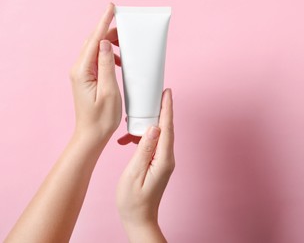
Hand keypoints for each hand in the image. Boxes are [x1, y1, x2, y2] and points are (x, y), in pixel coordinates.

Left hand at [70, 3, 121, 141]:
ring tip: (127, 45)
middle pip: (94, 42)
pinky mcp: (87, 78)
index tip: (111, 8)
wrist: (92, 135)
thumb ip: (107, 65)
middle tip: (126, 27)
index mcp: (83, 71)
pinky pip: (97, 60)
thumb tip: (106, 43)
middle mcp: (79, 69)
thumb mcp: (109, 90)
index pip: (94, 40)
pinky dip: (110, 56)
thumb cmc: (102, 118)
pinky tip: (121, 62)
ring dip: (111, 44)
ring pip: (96, 50)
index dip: (104, 22)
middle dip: (109, 31)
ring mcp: (82, 73)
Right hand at [116, 88, 174, 241]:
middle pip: (166, 128)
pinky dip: (142, 138)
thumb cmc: (133, 201)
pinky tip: (129, 139)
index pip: (167, 128)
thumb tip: (154, 127)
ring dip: (148, 124)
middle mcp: (167, 158)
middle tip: (156, 93)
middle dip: (162, 109)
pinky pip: (153, 144)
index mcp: (163, 159)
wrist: (139, 219)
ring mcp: (164, 161)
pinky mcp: (158, 163)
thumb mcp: (134, 173)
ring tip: (137, 115)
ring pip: (159, 135)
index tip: (167, 92)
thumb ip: (144, 149)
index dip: (167, 108)